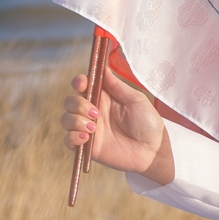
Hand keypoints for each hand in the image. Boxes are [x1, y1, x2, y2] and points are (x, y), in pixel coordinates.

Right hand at [67, 58, 174, 184]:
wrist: (152, 151)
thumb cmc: (148, 123)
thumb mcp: (136, 100)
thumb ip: (118, 86)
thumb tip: (103, 68)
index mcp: (104, 97)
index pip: (83, 85)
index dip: (78, 82)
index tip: (82, 84)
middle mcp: (93, 112)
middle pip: (70, 101)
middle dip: (78, 104)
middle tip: (95, 113)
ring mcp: (89, 129)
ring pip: (66, 119)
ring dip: (75, 121)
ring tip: (94, 127)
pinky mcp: (87, 146)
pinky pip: (68, 140)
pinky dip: (72, 137)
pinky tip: (86, 138)